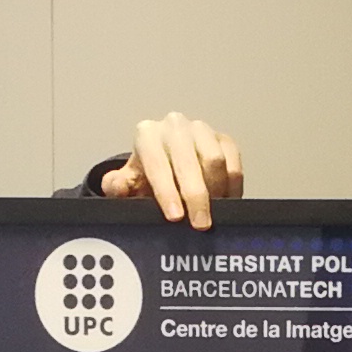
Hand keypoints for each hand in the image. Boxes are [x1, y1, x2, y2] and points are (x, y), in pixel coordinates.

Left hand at [100, 114, 243, 228]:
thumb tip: (118, 187)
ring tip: (212, 214)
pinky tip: (226, 204)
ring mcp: (202, 131)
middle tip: (200, 224)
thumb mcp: (127, 184)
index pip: (157, 162)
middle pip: (190, 161)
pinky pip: (234, 163)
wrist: (165, 164)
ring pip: (215, 160)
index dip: (166, 191)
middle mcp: (174, 127)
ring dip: (216, 191)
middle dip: (195, 196)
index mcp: (147, 135)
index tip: (175, 216)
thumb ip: (118, 187)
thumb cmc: (146, 177)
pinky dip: (233, 187)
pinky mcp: (223, 139)